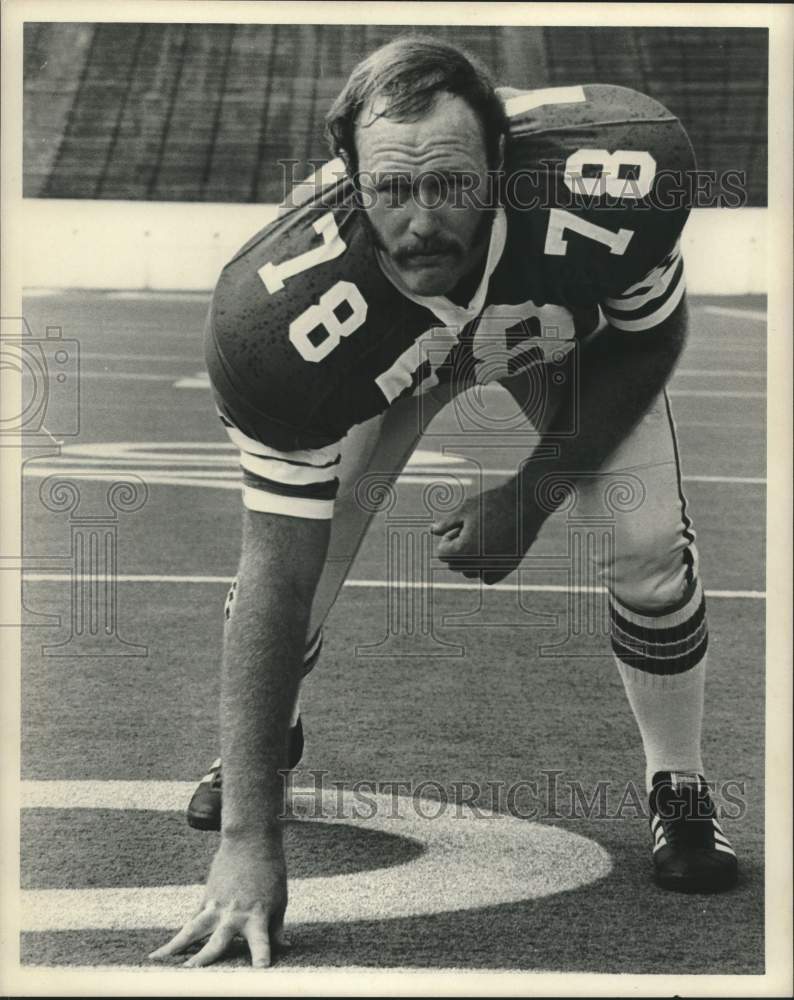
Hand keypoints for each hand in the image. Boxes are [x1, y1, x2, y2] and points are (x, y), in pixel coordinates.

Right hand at [149, 831, 288, 967]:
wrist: (250, 840)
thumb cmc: (270, 871)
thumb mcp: (279, 899)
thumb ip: (276, 928)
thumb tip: (283, 949)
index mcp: (257, 914)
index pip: (261, 940)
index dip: (261, 955)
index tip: (261, 969)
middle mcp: (234, 913)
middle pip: (217, 941)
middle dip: (205, 958)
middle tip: (191, 972)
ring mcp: (217, 905)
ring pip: (193, 929)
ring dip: (177, 946)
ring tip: (159, 959)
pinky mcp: (207, 898)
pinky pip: (192, 921)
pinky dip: (180, 936)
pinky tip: (164, 951)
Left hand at [430, 479, 543, 584]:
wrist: (526, 502)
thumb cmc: (493, 502)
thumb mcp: (465, 510)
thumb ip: (447, 524)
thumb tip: (432, 531)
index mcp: (465, 550)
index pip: (442, 554)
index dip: (448, 538)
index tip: (461, 525)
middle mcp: (480, 563)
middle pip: (454, 565)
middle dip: (457, 549)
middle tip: (472, 529)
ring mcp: (495, 567)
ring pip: (470, 572)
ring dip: (470, 560)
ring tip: (482, 537)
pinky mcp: (508, 567)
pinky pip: (488, 577)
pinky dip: (485, 568)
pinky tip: (490, 550)